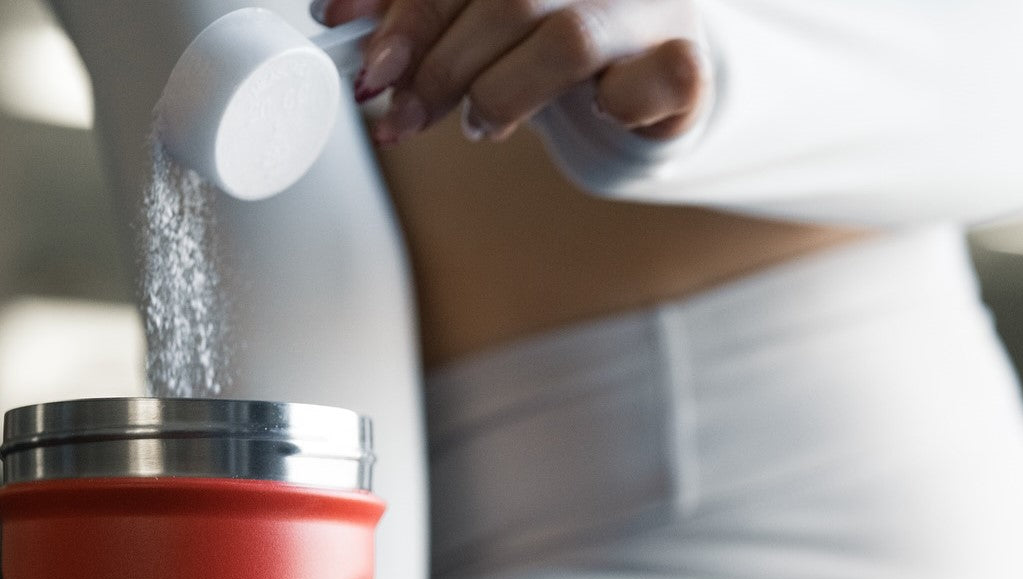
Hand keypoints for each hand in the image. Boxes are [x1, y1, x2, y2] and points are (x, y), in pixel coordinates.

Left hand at [315, 0, 708, 146]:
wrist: (642, 76)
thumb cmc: (549, 38)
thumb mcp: (476, 13)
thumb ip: (418, 9)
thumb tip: (337, 15)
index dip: (407, 12)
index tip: (369, 65)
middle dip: (440, 67)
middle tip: (403, 116)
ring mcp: (650, 2)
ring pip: (567, 40)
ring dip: (503, 94)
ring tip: (478, 123)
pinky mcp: (684, 61)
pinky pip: (653, 82)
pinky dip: (614, 105)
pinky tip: (595, 110)